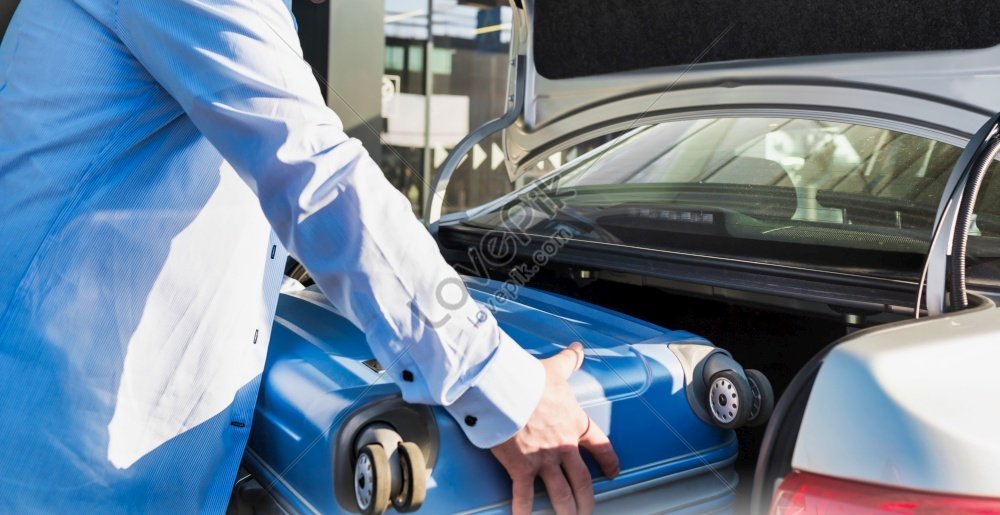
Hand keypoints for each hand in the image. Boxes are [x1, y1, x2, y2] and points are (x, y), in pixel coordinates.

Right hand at [490, 343, 619, 514]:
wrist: (504, 390)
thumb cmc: (529, 379)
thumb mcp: (555, 370)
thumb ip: (568, 362)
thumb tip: (577, 349)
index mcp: (574, 423)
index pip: (600, 445)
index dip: (608, 460)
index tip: (613, 471)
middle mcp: (563, 446)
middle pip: (582, 480)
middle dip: (587, 500)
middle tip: (589, 511)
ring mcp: (543, 460)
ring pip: (561, 494)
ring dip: (566, 511)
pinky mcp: (521, 468)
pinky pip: (524, 497)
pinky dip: (524, 512)